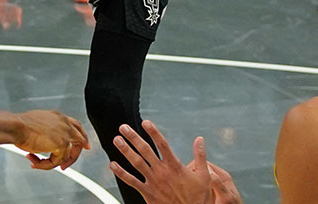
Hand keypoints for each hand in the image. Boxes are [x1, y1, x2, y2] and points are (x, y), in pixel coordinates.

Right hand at [14, 110, 88, 169]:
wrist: (15, 126)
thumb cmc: (20, 126)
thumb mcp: (37, 125)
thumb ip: (47, 132)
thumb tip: (47, 144)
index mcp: (58, 116)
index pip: (76, 125)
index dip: (82, 136)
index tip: (85, 145)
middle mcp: (64, 123)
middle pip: (80, 139)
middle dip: (75, 155)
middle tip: (65, 165)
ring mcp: (64, 133)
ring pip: (69, 155)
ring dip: (53, 163)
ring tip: (39, 163)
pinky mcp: (61, 144)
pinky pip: (57, 162)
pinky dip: (44, 165)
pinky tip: (34, 161)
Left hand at [110, 121, 240, 203]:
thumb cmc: (199, 197)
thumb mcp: (205, 176)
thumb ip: (201, 156)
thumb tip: (200, 139)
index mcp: (175, 166)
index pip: (162, 145)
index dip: (153, 132)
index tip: (145, 122)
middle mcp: (162, 172)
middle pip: (145, 151)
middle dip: (133, 138)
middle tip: (123, 127)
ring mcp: (154, 182)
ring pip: (137, 163)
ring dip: (125, 151)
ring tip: (116, 140)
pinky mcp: (148, 193)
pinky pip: (132, 182)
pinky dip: (121, 173)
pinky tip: (112, 164)